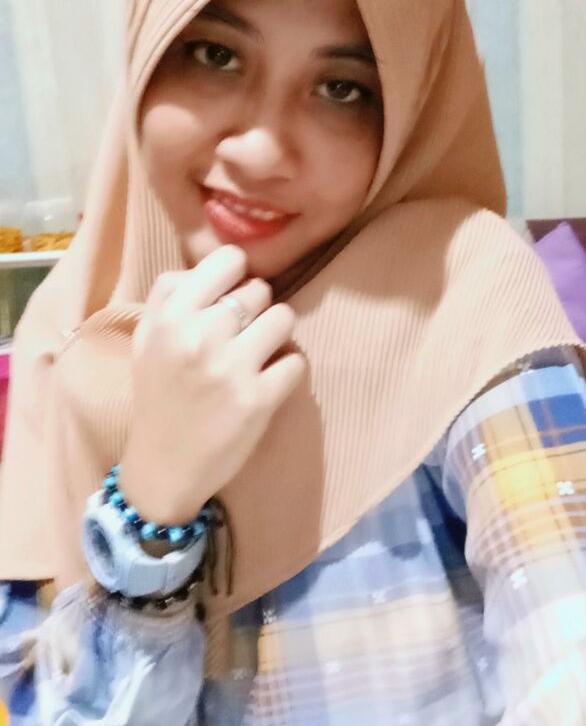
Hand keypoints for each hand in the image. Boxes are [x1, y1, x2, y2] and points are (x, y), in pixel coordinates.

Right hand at [118, 244, 306, 525]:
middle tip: (242, 334)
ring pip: (285, 318)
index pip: (228, 259)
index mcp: (171, 317)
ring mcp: (232, 368)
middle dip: (257, 309)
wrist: (165, 466)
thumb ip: (171, 294)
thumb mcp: (148, 338)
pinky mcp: (259, 399)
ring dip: (277, 334)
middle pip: (259, 290)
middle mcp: (200, 336)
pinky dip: (288, 370)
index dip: (236, 273)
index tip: (232, 293)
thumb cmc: (159, 394)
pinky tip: (268, 381)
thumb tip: (216, 264)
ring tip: (259, 353)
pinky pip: (297, 360)